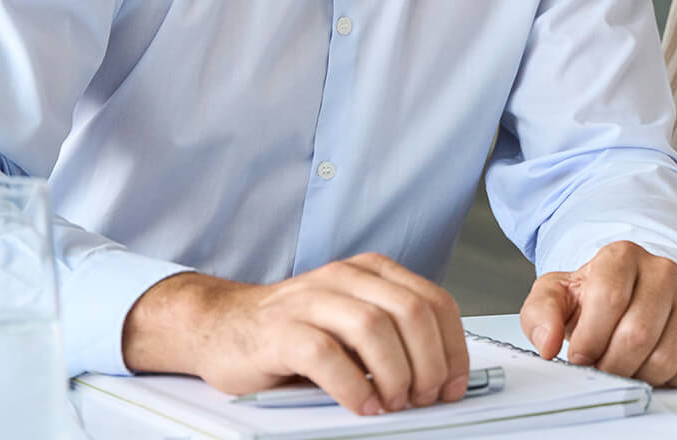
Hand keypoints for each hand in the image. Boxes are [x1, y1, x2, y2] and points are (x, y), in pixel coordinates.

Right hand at [122, 254, 468, 416]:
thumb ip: (391, 337)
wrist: (221, 326)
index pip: (434, 300)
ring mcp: (310, 300)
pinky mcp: (280, 331)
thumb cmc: (292, 331)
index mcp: (370, 272)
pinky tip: (362, 405)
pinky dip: (353, 385)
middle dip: (430, 362)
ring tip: (394, 402)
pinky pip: (326, 354)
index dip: (453, 347)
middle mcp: (344, 277)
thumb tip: (440, 377)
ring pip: (374, 327)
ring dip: (396, 373)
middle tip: (426, 396)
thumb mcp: (350, 323)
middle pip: (411, 311)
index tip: (455, 382)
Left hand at [518, 240, 676, 386]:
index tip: (581, 355)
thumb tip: (547, 343)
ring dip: (639, 375)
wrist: (635, 293)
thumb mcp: (558, 296)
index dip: (590, 339)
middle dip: (612, 364)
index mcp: (622, 256)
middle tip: (604, 365)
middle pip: (637, 335)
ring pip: (665, 358)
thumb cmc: (596, 297)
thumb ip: (541, 314)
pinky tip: (655, 365)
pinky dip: (671, 381)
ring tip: (627, 365)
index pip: (609, 300)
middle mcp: (663, 270)